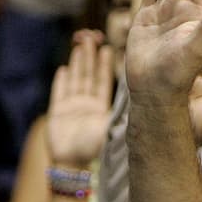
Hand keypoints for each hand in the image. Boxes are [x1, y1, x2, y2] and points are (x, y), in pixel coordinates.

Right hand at [47, 29, 114, 167]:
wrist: (72, 164)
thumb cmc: (93, 148)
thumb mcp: (110, 128)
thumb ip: (121, 115)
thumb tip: (144, 102)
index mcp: (101, 108)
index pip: (104, 81)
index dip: (105, 65)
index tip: (108, 48)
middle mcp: (87, 105)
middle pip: (88, 75)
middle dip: (90, 57)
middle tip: (92, 37)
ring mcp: (71, 108)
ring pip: (75, 80)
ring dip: (78, 63)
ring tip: (80, 46)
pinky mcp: (57, 112)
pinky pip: (59, 93)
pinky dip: (61, 81)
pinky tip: (64, 68)